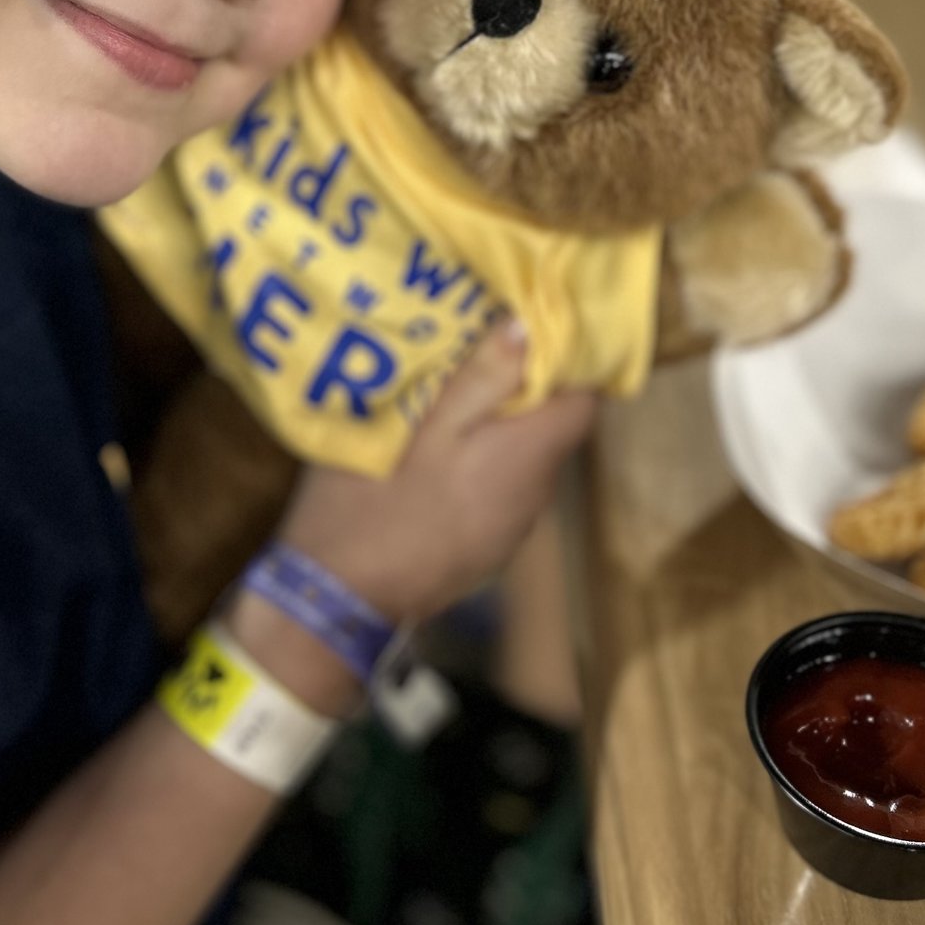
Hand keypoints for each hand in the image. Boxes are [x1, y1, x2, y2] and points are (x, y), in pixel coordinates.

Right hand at [273, 320, 598, 625]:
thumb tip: (529, 327)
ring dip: (499, 427)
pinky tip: (435, 454)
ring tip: (452, 393)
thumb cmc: (377, 499)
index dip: (567, 360)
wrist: (339, 596)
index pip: (586, 400)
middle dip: (525, 387)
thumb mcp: (422, 424)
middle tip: (478, 346)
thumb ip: (481, 378)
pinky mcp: (484, 551)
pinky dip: (479, 465)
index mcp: (530, 454)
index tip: (532, 327)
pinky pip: (497, 492)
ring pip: (522, 460)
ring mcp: (512, 529)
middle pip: (552, 428)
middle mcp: (536, 494)